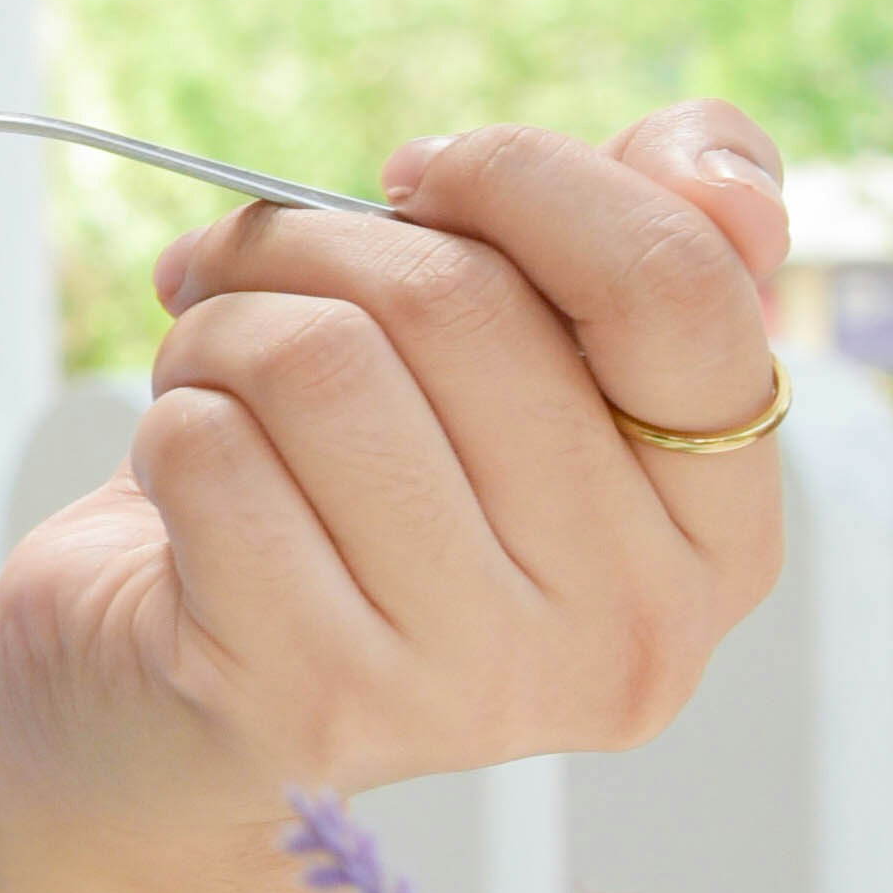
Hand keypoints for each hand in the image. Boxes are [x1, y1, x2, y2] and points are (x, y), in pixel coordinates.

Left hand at [0, 101, 791, 865]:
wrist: (178, 716)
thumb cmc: (364, 498)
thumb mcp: (530, 356)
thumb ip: (653, 232)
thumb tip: (724, 176)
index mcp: (720, 534)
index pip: (676, 288)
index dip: (527, 177)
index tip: (418, 177)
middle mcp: (630, 629)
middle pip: (456, 302)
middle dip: (312, 241)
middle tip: (250, 269)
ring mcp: (476, 683)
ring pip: (318, 362)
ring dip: (224, 326)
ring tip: (213, 374)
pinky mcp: (311, 700)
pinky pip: (214, 450)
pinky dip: (168, 419)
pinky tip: (185, 472)